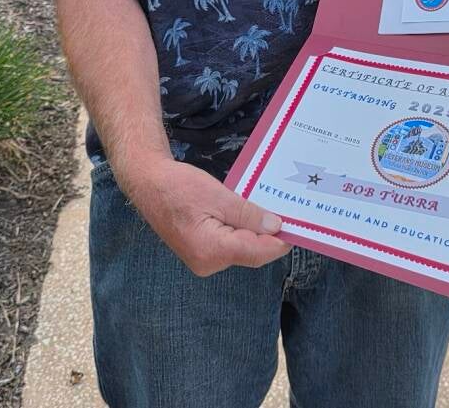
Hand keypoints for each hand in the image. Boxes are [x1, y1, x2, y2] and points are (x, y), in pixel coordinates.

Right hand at [119, 156, 290, 276]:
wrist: (148, 184)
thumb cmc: (179, 187)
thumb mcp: (219, 196)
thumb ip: (248, 215)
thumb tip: (276, 227)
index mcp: (212, 251)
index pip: (257, 252)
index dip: (280, 241)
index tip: (299, 228)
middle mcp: (208, 264)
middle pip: (251, 253)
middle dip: (269, 236)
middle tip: (289, 215)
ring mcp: (203, 261)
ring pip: (241, 250)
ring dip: (255, 233)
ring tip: (271, 211)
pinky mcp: (201, 252)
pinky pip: (230, 245)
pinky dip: (242, 232)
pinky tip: (250, 216)